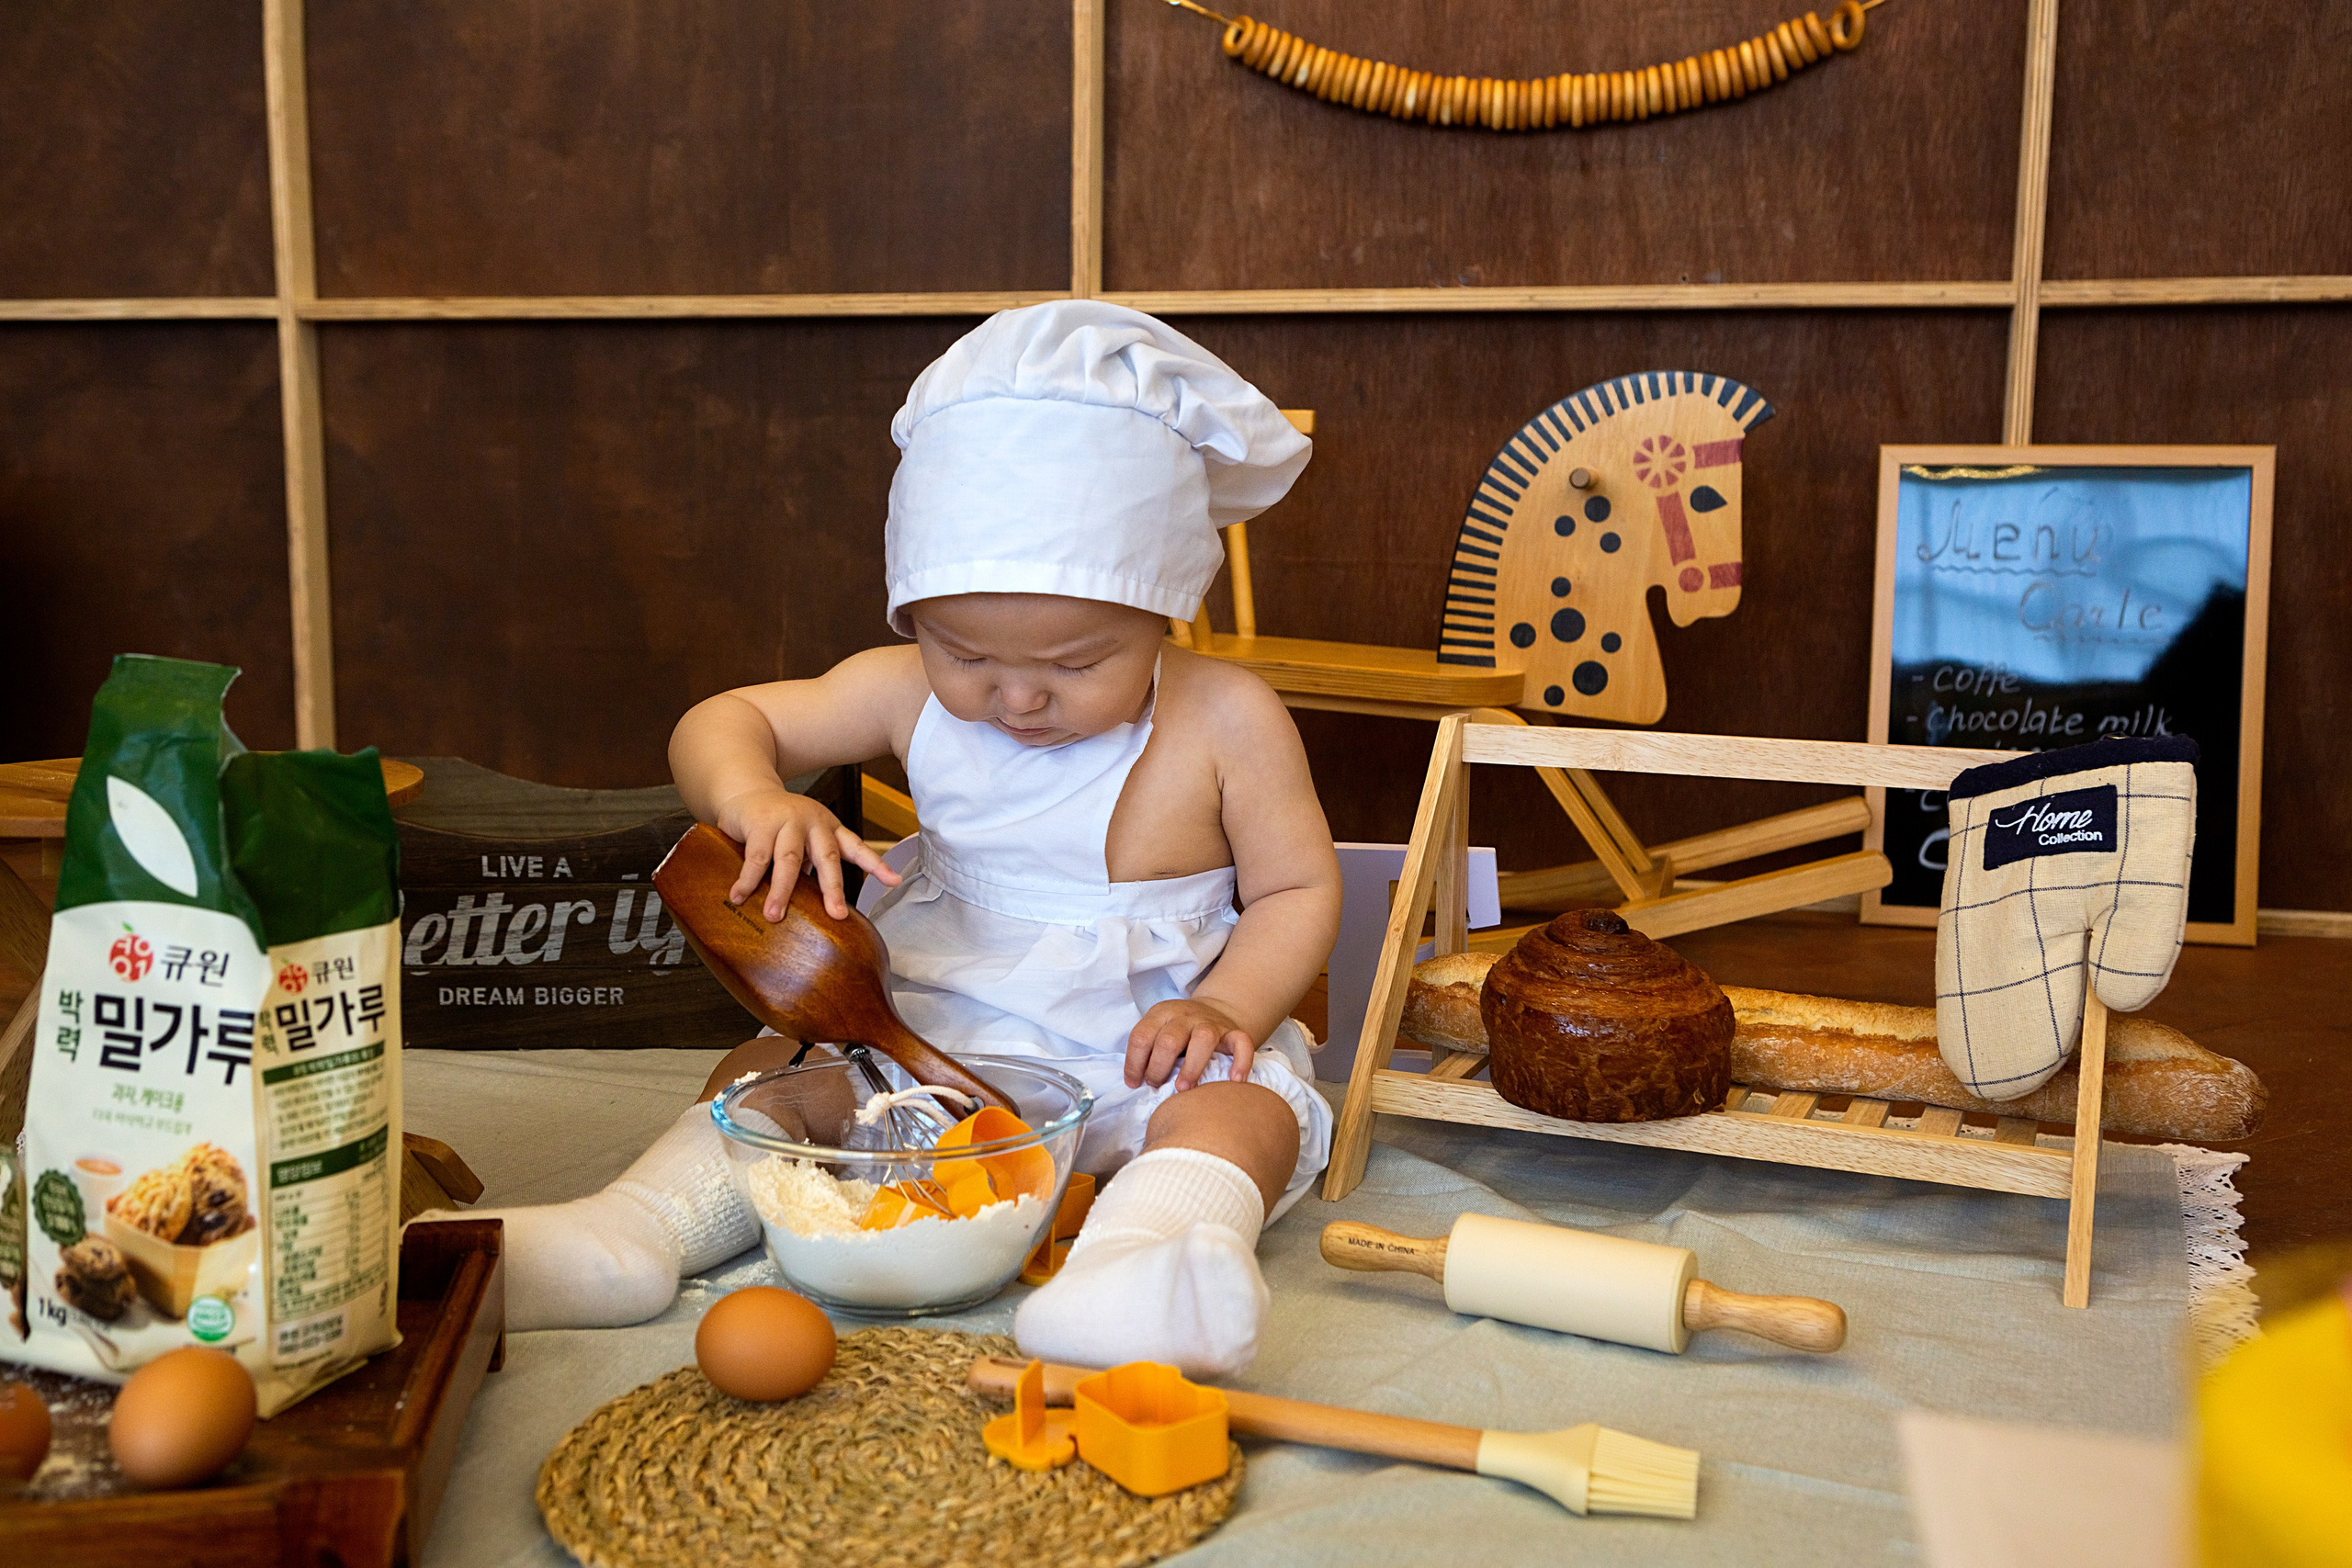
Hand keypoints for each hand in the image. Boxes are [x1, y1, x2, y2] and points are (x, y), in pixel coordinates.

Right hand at [715, 786, 899, 920]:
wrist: (747, 793)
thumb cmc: (779, 825)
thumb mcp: (804, 841)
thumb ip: (811, 867)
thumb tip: (816, 909)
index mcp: (829, 829)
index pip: (857, 848)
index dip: (876, 865)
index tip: (894, 882)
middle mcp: (813, 822)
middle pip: (827, 857)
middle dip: (833, 888)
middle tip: (836, 914)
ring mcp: (788, 820)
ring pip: (789, 859)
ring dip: (782, 890)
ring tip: (775, 916)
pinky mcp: (761, 822)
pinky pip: (756, 856)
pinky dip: (748, 880)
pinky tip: (739, 896)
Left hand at [1125, 999, 1255, 1091]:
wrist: (1216, 1010)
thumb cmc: (1180, 1033)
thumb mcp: (1158, 1031)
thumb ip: (1148, 1051)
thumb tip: (1136, 1084)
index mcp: (1161, 1014)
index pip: (1141, 1037)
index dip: (1134, 1064)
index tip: (1135, 1084)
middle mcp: (1185, 1016)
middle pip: (1168, 1041)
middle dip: (1158, 1068)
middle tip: (1157, 1085)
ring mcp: (1211, 1023)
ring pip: (1203, 1039)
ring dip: (1191, 1067)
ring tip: (1183, 1089)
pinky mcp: (1233, 1032)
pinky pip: (1241, 1043)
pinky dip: (1240, 1062)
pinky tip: (1234, 1081)